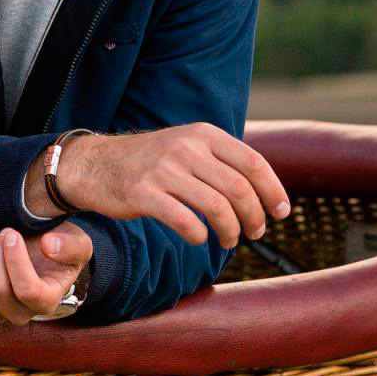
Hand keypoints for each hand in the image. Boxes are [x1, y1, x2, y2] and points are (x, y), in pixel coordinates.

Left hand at [0, 222, 91, 325]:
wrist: (39, 256)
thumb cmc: (58, 250)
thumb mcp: (77, 243)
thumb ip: (70, 245)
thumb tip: (49, 247)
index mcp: (47, 301)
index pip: (26, 290)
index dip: (15, 260)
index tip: (12, 234)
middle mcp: (20, 314)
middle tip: (5, 233)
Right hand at [31, 124, 290, 248]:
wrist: (95, 164)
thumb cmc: (150, 163)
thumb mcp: (187, 147)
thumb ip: (221, 161)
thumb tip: (264, 190)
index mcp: (203, 134)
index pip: (252, 163)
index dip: (273, 190)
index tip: (281, 212)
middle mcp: (186, 148)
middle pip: (238, 188)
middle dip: (254, 216)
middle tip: (255, 232)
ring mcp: (163, 169)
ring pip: (216, 206)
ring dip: (231, 230)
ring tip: (230, 241)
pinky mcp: (143, 193)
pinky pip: (184, 220)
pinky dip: (199, 235)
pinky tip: (199, 238)